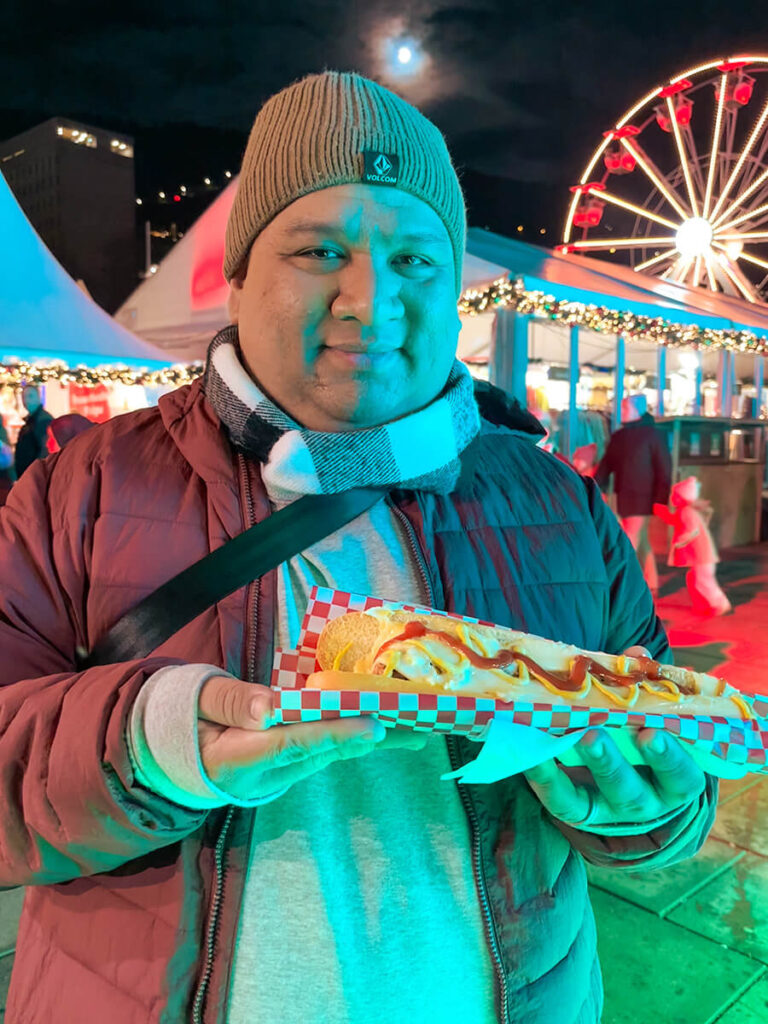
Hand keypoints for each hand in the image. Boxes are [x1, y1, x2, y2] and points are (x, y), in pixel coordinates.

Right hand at [197, 675, 425, 801]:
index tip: (373, 726)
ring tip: (417, 725)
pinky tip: (388, 726)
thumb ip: (230, 701)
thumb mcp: (196, 701)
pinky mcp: (289, 768)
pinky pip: (324, 750)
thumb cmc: (183, 718)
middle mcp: (266, 774)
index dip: (334, 734)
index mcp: (237, 758)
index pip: (293, 744)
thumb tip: (269, 706)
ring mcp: (279, 776)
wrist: (171, 757)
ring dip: (372, 738)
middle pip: (324, 752)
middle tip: (418, 726)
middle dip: (371, 737)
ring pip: (330, 753)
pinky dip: (354, 735)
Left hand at [523, 646, 705, 830]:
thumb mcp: (650, 718)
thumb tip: (636, 654)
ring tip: (571, 736)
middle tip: (594, 733)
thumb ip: (645, 687)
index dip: (668, 758)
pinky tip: (535, 756)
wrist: (624, 786)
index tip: (650, 731)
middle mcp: (646, 802)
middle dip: (612, 763)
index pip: (682, 777)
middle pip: (632, 792)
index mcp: (674, 782)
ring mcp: (609, 810)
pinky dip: (546, 778)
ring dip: (581, 767)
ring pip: (598, 797)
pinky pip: (561, 800)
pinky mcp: (578, 811)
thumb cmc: (642, 740)